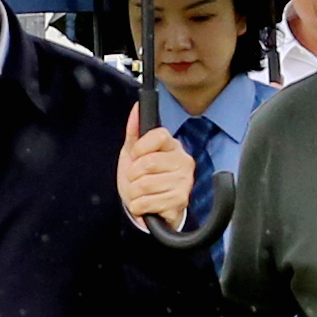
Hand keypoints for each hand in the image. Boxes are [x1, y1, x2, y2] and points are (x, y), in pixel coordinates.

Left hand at [118, 104, 199, 228]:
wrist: (149, 209)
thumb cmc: (142, 178)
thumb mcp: (133, 154)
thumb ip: (134, 131)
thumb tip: (136, 108)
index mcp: (173, 146)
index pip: (160, 135)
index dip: (140, 148)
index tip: (136, 156)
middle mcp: (184, 162)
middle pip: (147, 163)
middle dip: (132, 175)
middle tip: (136, 179)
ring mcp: (184, 183)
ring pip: (144, 185)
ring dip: (134, 193)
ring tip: (141, 193)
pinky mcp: (179, 202)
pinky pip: (146, 203)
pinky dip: (138, 206)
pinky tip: (146, 204)